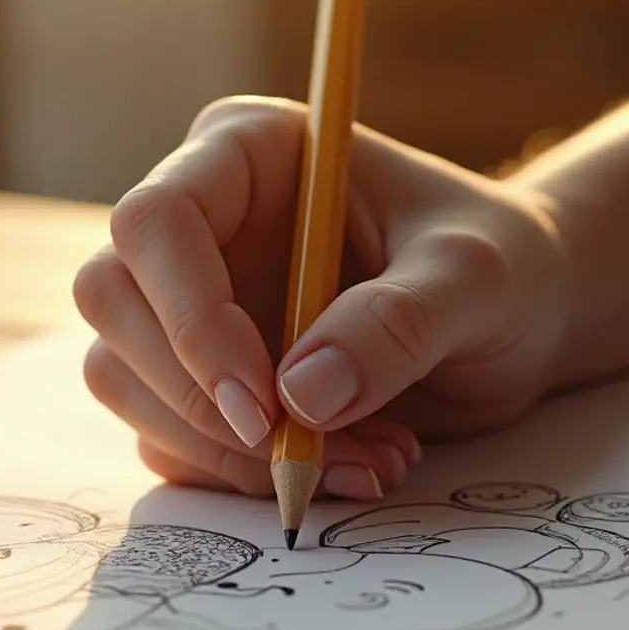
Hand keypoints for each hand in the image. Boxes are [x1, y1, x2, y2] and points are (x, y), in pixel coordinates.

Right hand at [73, 96, 569, 498]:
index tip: (265, 404)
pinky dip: (238, 475)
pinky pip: (165, 437)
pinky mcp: (195, 377)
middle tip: (302, 455)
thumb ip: (396, 324)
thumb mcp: (475, 279)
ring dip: (225, 450)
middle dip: (195, 397)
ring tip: (365, 461)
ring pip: (122, 378)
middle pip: (112, 302)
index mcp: (244, 154)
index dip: (190, 316)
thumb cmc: (499, 265)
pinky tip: (344, 468)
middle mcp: (198, 226)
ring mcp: (184, 303)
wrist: (516, 323)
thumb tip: (300, 397)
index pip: (156, 222)